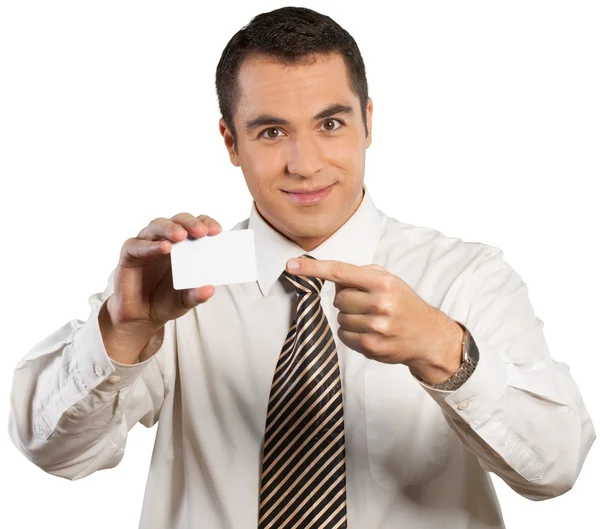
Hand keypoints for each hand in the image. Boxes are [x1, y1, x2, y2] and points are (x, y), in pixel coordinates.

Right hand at [107, 213, 222, 331]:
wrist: (141, 317)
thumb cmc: (166, 301)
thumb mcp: (186, 301)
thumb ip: (197, 295)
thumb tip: (210, 289)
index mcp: (184, 246)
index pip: (196, 226)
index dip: (206, 223)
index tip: (217, 231)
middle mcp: (165, 240)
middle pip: (178, 221)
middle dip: (190, 223)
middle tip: (201, 232)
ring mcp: (146, 245)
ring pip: (156, 226)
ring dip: (170, 228)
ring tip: (181, 235)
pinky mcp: (129, 255)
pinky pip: (137, 245)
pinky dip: (150, 245)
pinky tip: (163, 248)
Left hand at [286, 256, 462, 379]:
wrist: (428, 336)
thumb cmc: (404, 304)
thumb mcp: (390, 280)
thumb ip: (361, 274)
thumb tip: (331, 276)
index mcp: (382, 282)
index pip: (339, 272)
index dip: (312, 268)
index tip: (291, 265)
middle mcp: (380, 303)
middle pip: (338, 299)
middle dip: (347, 300)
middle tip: (367, 303)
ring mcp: (376, 327)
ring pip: (340, 318)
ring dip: (350, 317)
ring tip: (372, 319)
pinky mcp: (371, 346)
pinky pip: (344, 336)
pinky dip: (351, 333)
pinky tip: (370, 331)